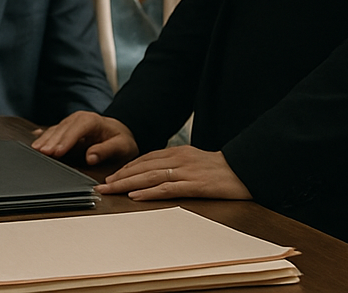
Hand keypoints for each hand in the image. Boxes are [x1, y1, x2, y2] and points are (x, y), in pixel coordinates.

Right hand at [31, 111, 137, 165]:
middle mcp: (79, 118)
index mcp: (92, 121)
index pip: (76, 130)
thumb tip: (90, 157)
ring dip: (45, 139)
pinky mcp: (67, 128)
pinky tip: (35, 136)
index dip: (65, 141)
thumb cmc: (121, 139)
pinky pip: (54, 131)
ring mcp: (71, 122)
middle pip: (62, 130)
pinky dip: (45, 135)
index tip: (56, 152)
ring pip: (55, 130)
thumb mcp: (121, 146)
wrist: (120, 131)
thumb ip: (106, 150)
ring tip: (36, 149)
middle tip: (41, 152)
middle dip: (51, 141)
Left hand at [96, 146, 251, 200]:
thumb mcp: (194, 160)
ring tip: (111, 189)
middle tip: (102, 184)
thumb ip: (175, 163)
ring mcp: (185, 171)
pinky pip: (167, 188)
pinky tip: (135, 196)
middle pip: (142, 167)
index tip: (111, 176)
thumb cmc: (220, 168)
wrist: (245, 168)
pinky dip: (149, 192)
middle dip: (120, 176)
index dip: (126, 168)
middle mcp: (177, 159)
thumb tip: (156, 172)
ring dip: (127, 183)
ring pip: (149, 176)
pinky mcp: (195, 185)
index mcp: (176, 152)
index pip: (144, 159)